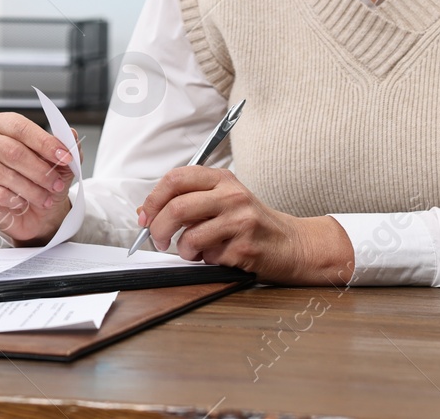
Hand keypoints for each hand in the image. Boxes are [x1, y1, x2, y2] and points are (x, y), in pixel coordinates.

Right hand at [0, 112, 76, 244]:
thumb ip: (67, 146)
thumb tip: (70, 134)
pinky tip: (21, 202)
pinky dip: (15, 200)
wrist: (36, 213)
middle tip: (57, 184)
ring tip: (44, 198)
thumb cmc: (43, 181)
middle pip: (12, 151)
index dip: (45, 143)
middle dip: (40, 171)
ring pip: (6, 175)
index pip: (22, 128)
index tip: (65, 157)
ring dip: (32, 190)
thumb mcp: (61, 163)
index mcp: (3, 124)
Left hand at [139, 166, 353, 284]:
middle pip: (177, 207)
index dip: (153, 199)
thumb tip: (147, 213)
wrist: (293, 244)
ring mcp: (240, 220)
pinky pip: (209, 257)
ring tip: (192, 251)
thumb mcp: (223, 199)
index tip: (146, 217)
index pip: (175, 179)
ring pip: (190, 236)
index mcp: (222, 179)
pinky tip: (217, 256)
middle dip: (158, 229)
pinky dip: (205, 261)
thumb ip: (188, 200)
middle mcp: (231, 195)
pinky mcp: (245, 247)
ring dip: (182, 250)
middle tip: (158, 240)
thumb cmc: (252, 222)